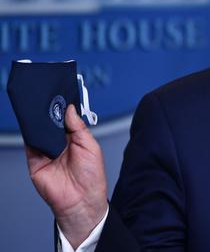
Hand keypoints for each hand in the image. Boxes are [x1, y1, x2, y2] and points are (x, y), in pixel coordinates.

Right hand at [26, 105, 107, 248]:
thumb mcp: (90, 146)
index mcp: (74, 140)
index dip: (63, 109)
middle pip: (50, 124)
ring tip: (44, 111)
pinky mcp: (35, 161)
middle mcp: (59, 144)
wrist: (82, 201)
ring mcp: (46, 152)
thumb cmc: (92, 177)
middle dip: (50, 113)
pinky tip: (36, 127)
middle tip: (50, 101)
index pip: (65, 120)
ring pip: (39, 132)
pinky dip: (31, 135)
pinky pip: (30, 145)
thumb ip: (79, 127)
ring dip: (41, 122)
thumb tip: (69, 109)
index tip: (61, 97)